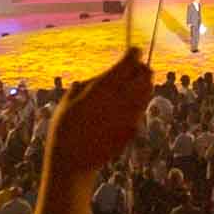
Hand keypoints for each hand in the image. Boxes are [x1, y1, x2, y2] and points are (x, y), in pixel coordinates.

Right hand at [43, 50, 152, 177]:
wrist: (73, 161)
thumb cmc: (65, 127)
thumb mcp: (70, 98)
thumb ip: (90, 82)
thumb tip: (105, 75)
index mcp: (104, 86)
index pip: (131, 61)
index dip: (133, 53)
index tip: (132, 51)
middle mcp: (122, 98)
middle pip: (146, 74)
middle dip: (141, 68)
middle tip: (134, 68)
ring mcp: (131, 115)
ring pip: (148, 91)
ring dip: (143, 85)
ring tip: (131, 86)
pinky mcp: (134, 129)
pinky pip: (142, 109)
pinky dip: (139, 103)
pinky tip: (126, 105)